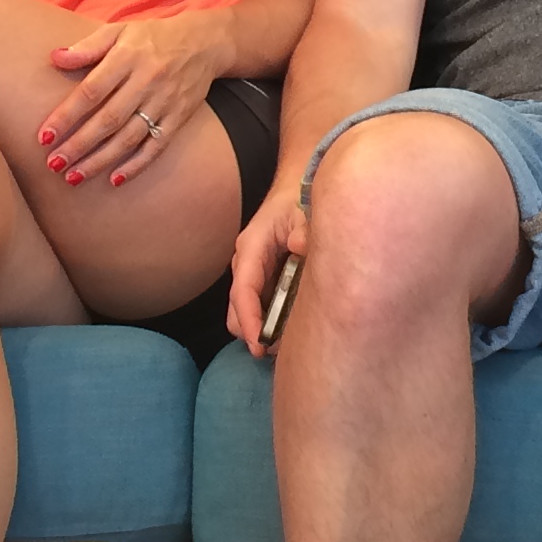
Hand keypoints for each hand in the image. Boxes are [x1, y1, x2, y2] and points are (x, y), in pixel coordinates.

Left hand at [39, 11, 227, 187]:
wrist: (205, 43)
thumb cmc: (152, 37)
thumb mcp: (119, 31)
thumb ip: (88, 46)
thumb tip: (55, 58)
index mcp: (127, 57)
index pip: (92, 91)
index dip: (67, 115)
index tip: (44, 136)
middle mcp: (146, 81)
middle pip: (108, 120)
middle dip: (79, 145)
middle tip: (53, 164)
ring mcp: (164, 102)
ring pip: (129, 138)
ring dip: (100, 160)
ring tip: (73, 177)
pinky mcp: (179, 118)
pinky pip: (156, 146)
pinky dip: (137, 164)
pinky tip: (115, 179)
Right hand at [227, 182, 307, 354]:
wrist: (297, 189)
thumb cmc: (299, 200)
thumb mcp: (304, 211)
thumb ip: (304, 228)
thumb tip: (299, 246)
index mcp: (252, 247)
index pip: (243, 290)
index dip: (249, 320)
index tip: (259, 345)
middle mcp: (246, 263)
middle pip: (236, 310)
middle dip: (253, 333)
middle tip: (279, 352)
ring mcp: (252, 273)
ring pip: (245, 312)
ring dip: (262, 330)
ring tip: (288, 344)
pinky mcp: (263, 280)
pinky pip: (260, 308)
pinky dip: (270, 321)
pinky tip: (291, 328)